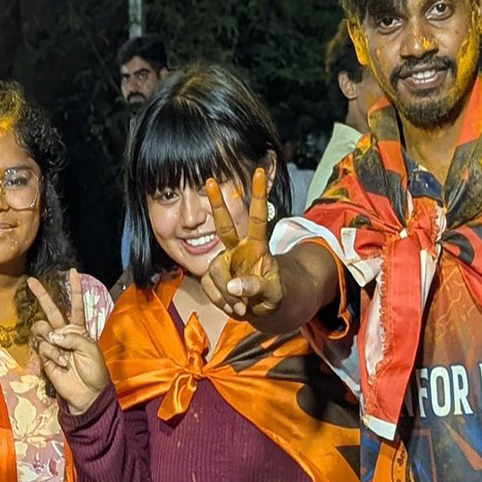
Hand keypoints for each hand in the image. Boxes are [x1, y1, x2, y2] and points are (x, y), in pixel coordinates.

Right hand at [27, 270, 109, 413]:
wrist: (87, 393)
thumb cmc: (94, 371)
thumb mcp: (90, 349)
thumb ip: (73, 337)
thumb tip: (52, 335)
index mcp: (79, 328)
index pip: (76, 304)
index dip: (74, 288)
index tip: (72, 272)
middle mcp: (64, 333)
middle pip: (51, 310)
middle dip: (41, 295)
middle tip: (31, 281)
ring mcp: (53, 344)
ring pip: (41, 328)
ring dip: (49, 338)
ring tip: (60, 354)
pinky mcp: (45, 356)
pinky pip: (42, 346)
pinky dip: (51, 354)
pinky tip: (60, 363)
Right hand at [201, 167, 283, 321]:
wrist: (261, 309)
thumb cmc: (272, 295)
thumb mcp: (272, 294)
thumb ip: (255, 287)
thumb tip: (233, 285)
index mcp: (258, 247)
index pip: (258, 218)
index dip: (258, 195)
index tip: (258, 172)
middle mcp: (238, 249)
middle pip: (224, 226)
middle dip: (217, 204)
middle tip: (209, 181)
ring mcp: (225, 262)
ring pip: (215, 272)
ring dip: (227, 294)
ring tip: (243, 307)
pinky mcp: (213, 276)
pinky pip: (209, 288)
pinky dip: (221, 301)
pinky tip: (233, 307)